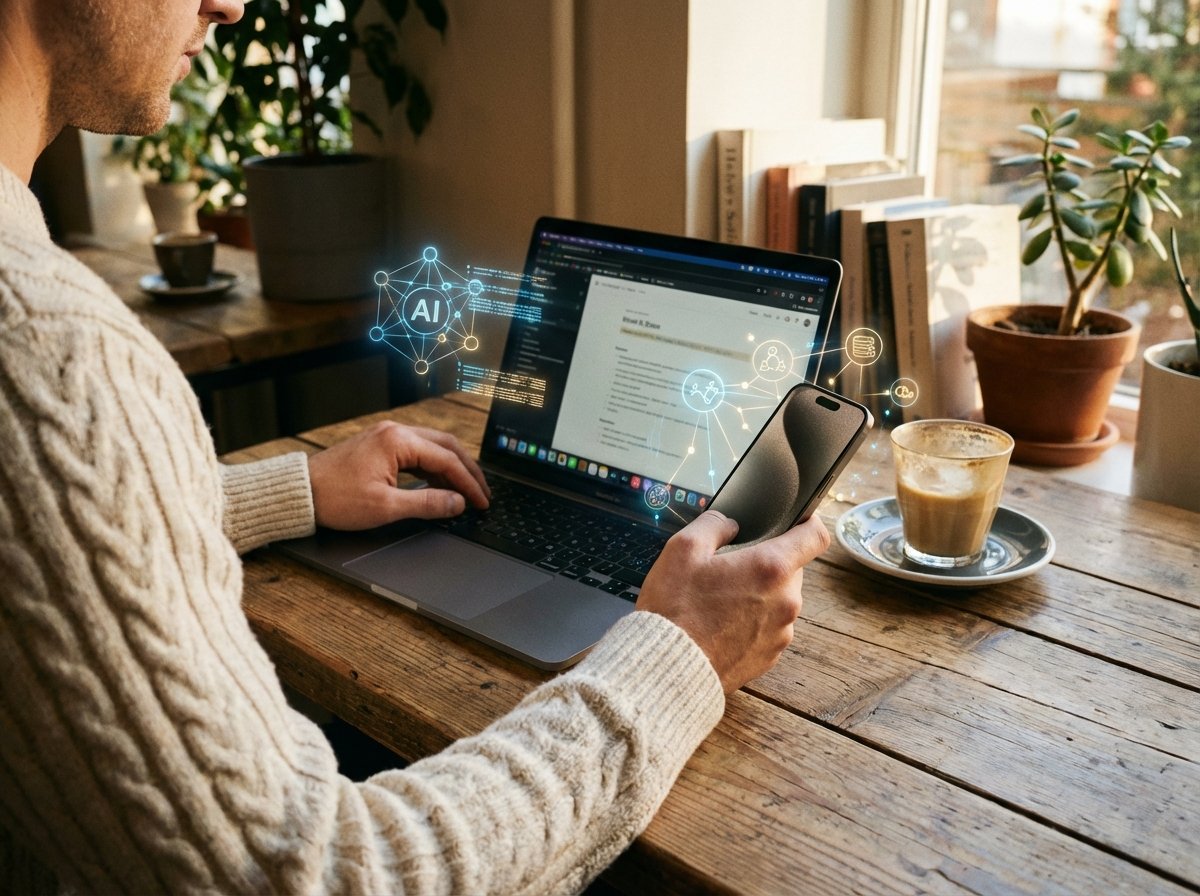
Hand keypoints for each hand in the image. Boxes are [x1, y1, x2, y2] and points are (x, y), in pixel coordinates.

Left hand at [307, 421, 489, 529]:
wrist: (300, 492)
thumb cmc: (335, 498)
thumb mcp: (386, 507)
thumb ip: (428, 503)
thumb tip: (457, 503)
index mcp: (398, 441)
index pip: (448, 460)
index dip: (469, 484)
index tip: (482, 502)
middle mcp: (395, 432)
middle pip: (446, 446)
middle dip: (468, 471)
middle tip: (482, 494)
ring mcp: (386, 436)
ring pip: (433, 447)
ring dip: (452, 468)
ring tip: (465, 491)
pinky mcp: (379, 445)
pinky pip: (417, 451)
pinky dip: (433, 467)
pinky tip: (439, 484)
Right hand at [636, 511, 829, 692]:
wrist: (669, 667)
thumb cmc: (675, 609)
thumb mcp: (683, 549)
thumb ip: (713, 524)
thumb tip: (729, 523)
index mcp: (770, 568)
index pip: (815, 537)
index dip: (808, 524)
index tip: (798, 522)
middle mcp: (786, 601)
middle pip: (792, 570)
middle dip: (767, 564)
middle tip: (731, 569)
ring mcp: (780, 632)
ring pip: (780, 600)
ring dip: (760, 595)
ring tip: (720, 602)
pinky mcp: (770, 656)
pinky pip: (770, 628)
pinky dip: (753, 623)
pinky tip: (722, 625)